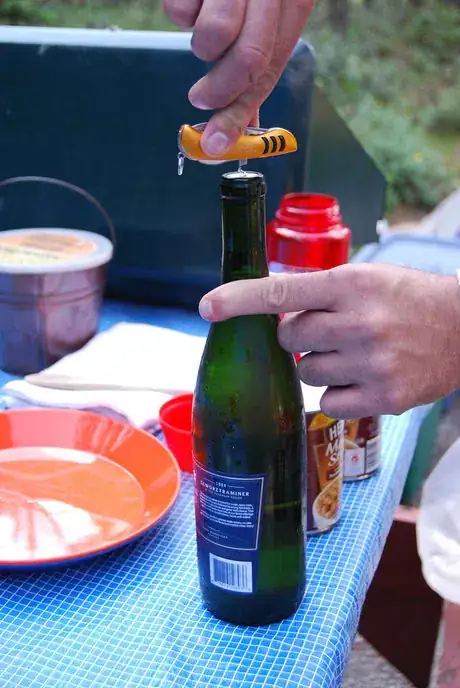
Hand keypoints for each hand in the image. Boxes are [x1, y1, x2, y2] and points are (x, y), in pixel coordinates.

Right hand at [163, 0, 314, 155]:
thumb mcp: (271, 17)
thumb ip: (256, 67)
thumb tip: (239, 125)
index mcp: (293, 6)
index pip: (269, 72)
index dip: (240, 115)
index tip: (215, 145)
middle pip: (248, 60)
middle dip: (219, 94)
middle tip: (201, 101)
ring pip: (213, 35)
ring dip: (200, 47)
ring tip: (204, 31)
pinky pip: (179, 10)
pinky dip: (180, 13)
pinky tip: (195, 0)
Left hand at [198, 264, 459, 417]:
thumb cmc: (408, 299)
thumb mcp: (366, 278)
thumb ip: (320, 291)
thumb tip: (271, 311)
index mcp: (351, 284)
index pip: (282, 291)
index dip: (239, 299)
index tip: (207, 307)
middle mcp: (360, 322)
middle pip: (288, 338)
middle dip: (296, 336)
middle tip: (326, 331)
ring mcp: (372, 363)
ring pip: (305, 373)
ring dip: (317, 366)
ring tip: (351, 354)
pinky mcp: (384, 398)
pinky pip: (328, 404)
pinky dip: (336, 394)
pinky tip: (361, 379)